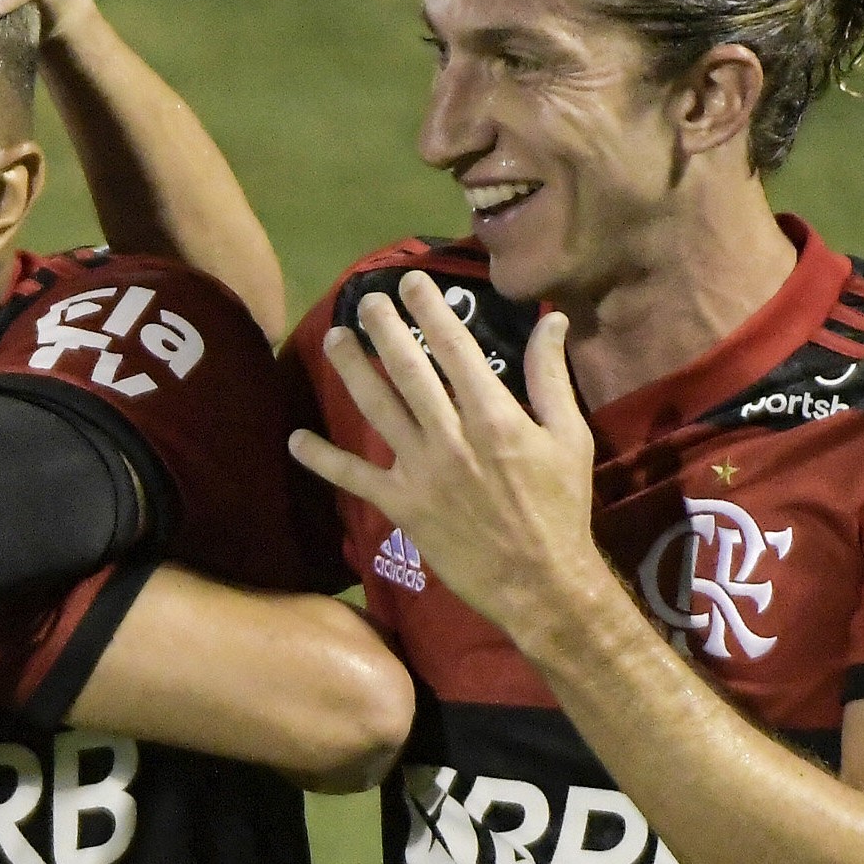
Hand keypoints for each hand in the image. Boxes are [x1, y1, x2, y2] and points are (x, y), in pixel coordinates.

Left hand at [288, 272, 604, 631]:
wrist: (539, 581)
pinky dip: (322, 459)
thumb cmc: (560, 506)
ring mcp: (421, 470)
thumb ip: (551, 377)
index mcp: (494, 416)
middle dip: (384, 328)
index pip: (455, 349)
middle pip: (409, 370)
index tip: (411, 283)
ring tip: (333, 338)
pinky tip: (295, 440)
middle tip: (364, 299)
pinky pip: (354, 478)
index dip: (429, 311)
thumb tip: (551, 320)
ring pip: (377, 410)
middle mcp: (452, 436)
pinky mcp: (401, 505)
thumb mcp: (568, 437)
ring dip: (352, 371)